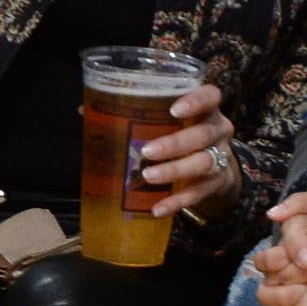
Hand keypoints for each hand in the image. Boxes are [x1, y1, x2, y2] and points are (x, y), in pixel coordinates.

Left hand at [136, 81, 240, 219]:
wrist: (215, 164)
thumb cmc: (181, 131)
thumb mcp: (168, 118)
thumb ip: (135, 113)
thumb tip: (85, 110)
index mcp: (206, 108)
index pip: (210, 96)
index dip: (196, 101)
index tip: (174, 110)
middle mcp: (218, 130)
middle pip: (202, 134)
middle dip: (174, 144)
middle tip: (147, 150)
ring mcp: (221, 157)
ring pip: (203, 163)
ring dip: (174, 170)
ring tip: (148, 176)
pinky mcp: (216, 183)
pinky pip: (198, 193)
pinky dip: (176, 202)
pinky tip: (157, 208)